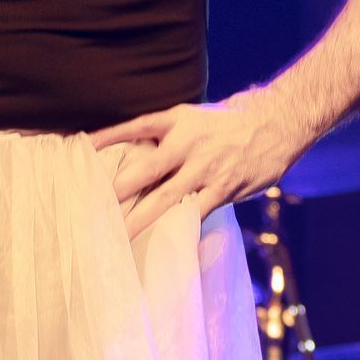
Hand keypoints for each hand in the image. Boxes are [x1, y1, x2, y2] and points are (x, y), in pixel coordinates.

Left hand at [91, 88, 288, 242]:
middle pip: (145, 169)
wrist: (276, 122)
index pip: (134, 126)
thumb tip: (127, 151)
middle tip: (91, 206)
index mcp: (176, 120)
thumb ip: (163, 133)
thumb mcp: (192, 117)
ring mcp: (206, 168)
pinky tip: (160, 243)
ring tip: (119, 236)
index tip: (83, 150)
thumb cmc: (226, 123)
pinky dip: (177, 226)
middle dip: (118, 189)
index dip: (107, 138)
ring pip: (166, 198)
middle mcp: (188, 143)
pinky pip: (195, 212)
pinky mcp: (224, 189)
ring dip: (141, 218)